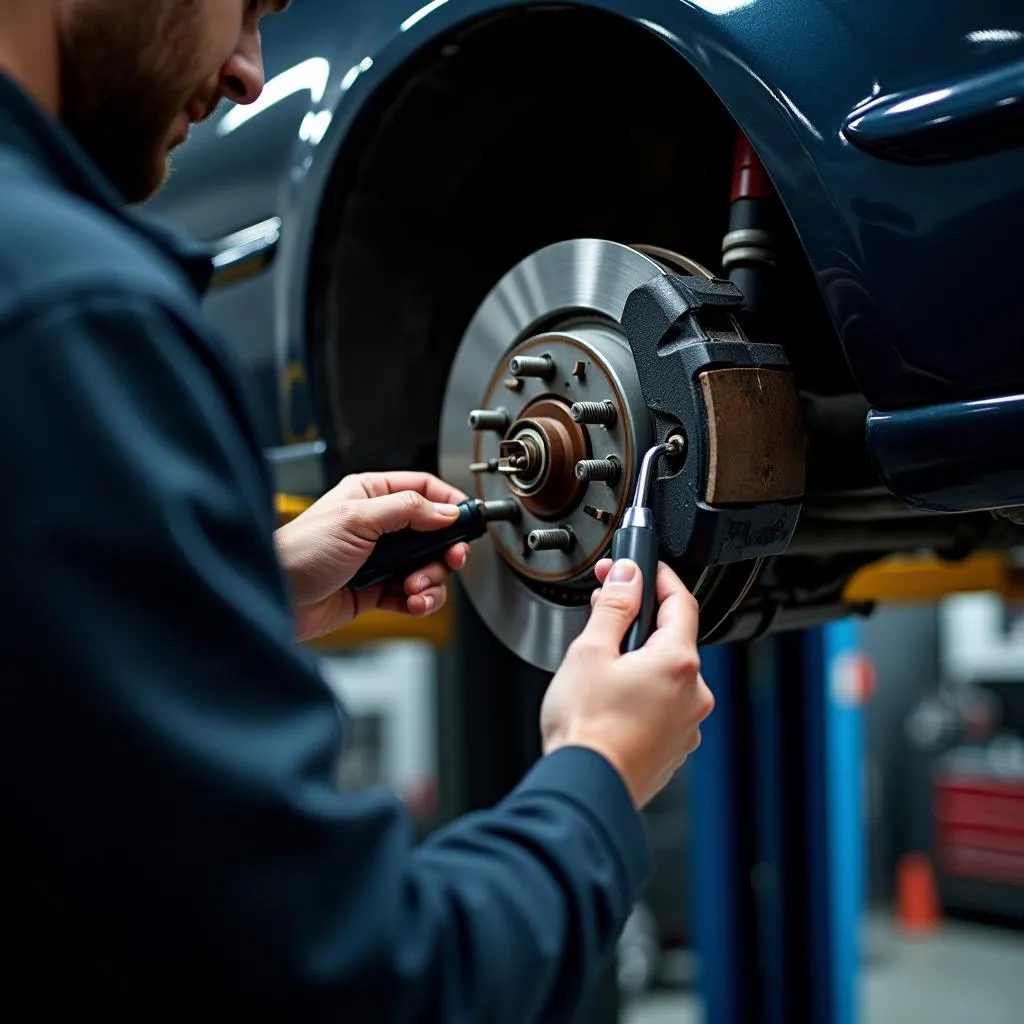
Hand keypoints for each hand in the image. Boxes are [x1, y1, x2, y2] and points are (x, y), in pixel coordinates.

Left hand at [274, 471, 469, 640]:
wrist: (274, 598)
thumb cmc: (300, 551)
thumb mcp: (357, 519)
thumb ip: (407, 510)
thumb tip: (445, 511)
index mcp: (372, 496)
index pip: (424, 490)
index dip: (450, 504)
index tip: (469, 519)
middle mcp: (378, 526)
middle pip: (433, 533)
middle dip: (445, 551)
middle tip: (450, 560)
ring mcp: (379, 559)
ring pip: (427, 567)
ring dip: (431, 581)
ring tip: (415, 588)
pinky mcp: (377, 590)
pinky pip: (413, 594)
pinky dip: (419, 601)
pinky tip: (412, 603)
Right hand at [540, 558, 713, 808]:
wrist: (586, 788)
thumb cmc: (586, 728)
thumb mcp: (590, 651)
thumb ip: (613, 606)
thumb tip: (627, 576)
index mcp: (678, 662)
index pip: (681, 601)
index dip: (660, 577)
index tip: (641, 566)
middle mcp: (693, 694)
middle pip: (673, 639)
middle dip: (641, 620)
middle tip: (606, 611)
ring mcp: (686, 724)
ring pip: (667, 675)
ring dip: (640, 660)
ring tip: (600, 666)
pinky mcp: (674, 748)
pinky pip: (663, 706)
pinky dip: (642, 694)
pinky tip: (611, 700)